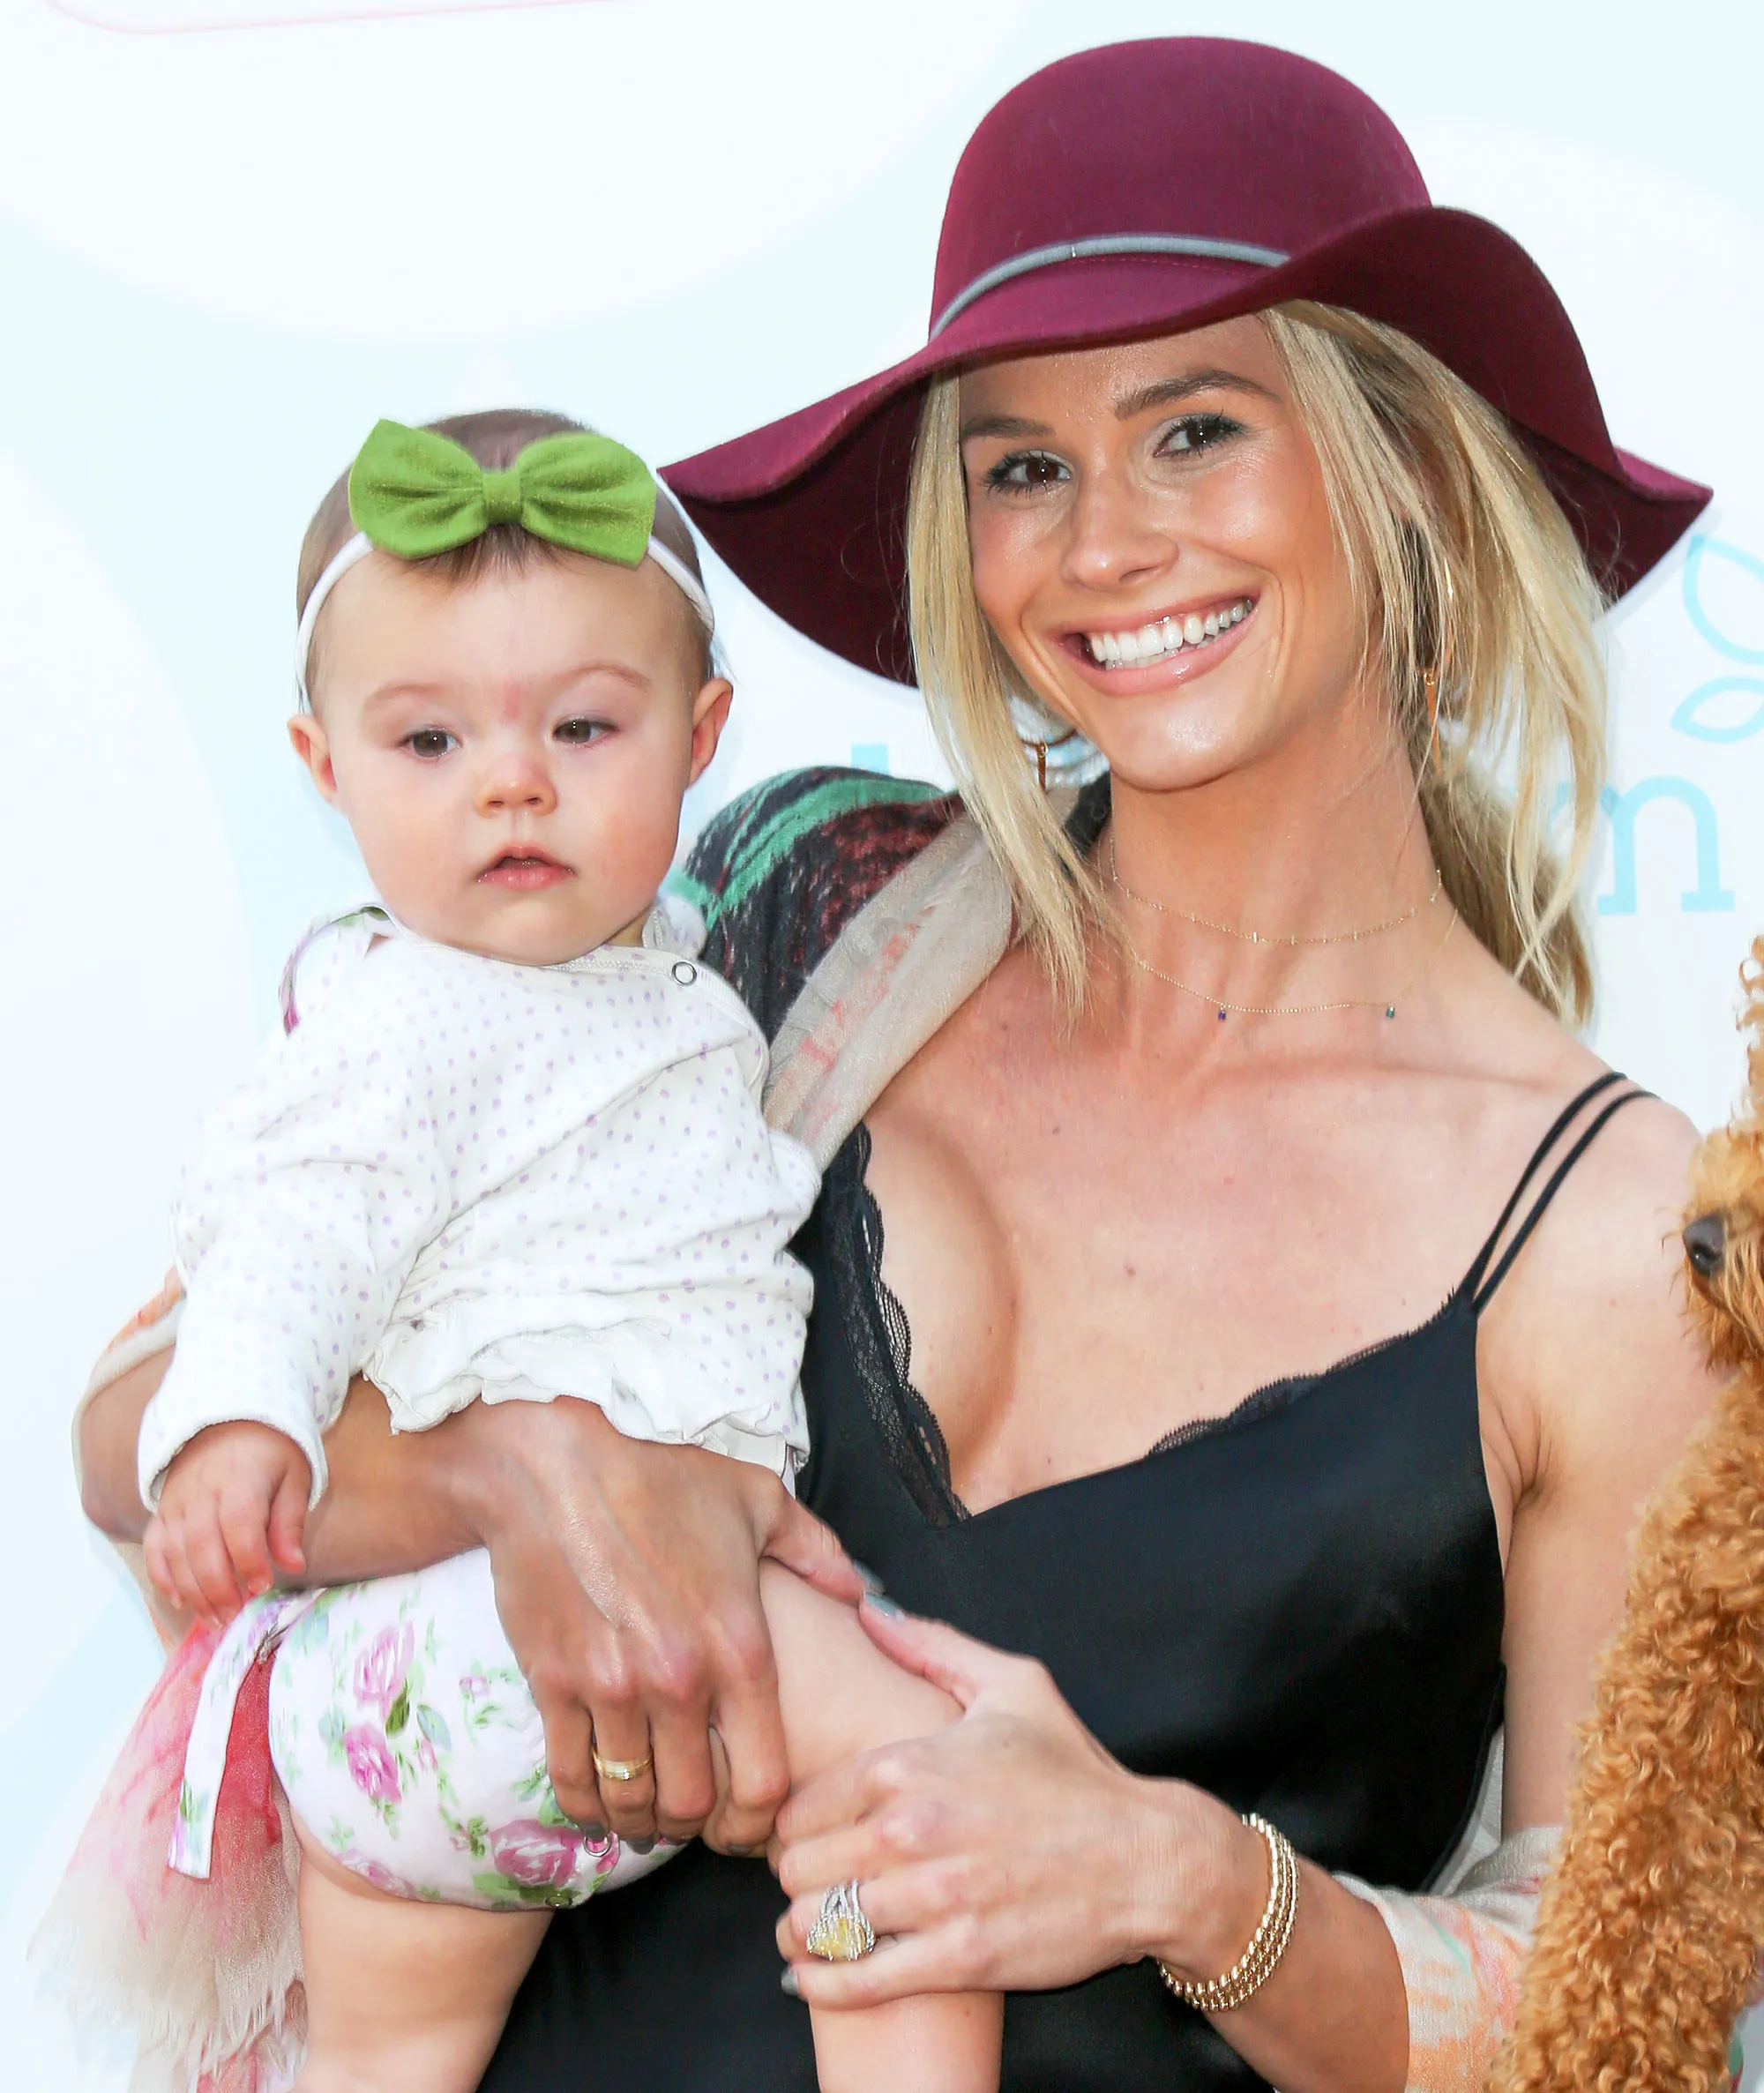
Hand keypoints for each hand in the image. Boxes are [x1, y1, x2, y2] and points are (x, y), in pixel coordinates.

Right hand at [144, 1421, 310, 1627]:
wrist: (227, 1420)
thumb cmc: (269, 1453)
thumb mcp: (294, 1477)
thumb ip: (289, 1522)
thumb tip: (294, 1565)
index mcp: (240, 1480)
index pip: (239, 1525)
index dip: (249, 1560)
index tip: (262, 1586)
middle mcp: (202, 1492)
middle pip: (201, 1546)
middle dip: (217, 1588)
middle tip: (234, 1616)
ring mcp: (176, 1503)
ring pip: (175, 1553)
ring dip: (192, 1592)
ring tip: (214, 1618)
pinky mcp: (161, 1512)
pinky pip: (154, 1548)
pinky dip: (162, 1577)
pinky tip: (180, 1600)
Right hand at [456, 1396, 864, 1851]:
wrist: (555, 1466)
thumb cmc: (660, 1478)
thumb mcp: (757, 1501)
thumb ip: (817, 1553)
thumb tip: (860, 1593)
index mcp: (740, 1645)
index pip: (765, 1781)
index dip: (761, 1820)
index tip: (750, 1821)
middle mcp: (680, 1679)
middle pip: (692, 1806)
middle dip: (695, 1825)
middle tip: (692, 1817)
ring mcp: (612, 1687)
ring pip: (629, 1798)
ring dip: (638, 1817)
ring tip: (644, 1811)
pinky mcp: (553, 1684)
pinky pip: (570, 1776)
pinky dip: (584, 1801)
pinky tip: (595, 1797)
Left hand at [773, 1602, 1247, 2007]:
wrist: (1148, 1859)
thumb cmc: (1077, 1773)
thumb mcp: (1014, 1685)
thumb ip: (932, 1647)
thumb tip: (869, 1611)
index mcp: (913, 1763)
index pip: (803, 1803)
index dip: (794, 1823)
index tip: (804, 1834)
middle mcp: (914, 1829)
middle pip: (800, 1866)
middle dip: (796, 1876)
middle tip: (809, 1881)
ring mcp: (936, 1898)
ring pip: (820, 1922)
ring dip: (806, 1928)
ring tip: (812, 1926)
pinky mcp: (961, 1959)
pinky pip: (859, 1981)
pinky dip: (822, 1983)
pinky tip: (811, 1975)